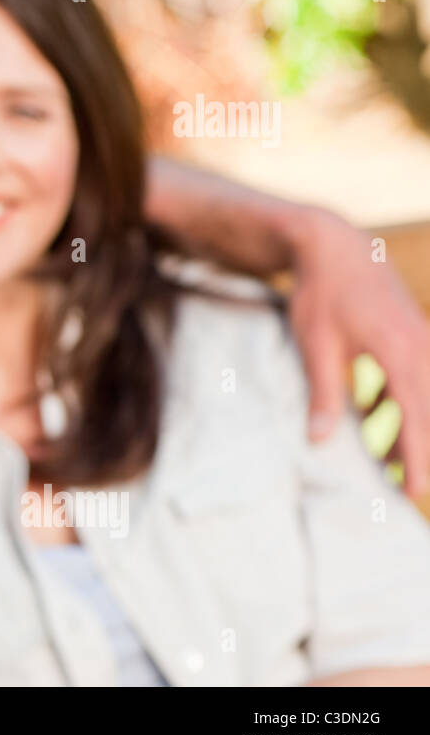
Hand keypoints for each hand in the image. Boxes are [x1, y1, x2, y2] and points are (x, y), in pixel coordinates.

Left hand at [288, 208, 429, 496]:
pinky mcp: (414, 334)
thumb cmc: (321, 292)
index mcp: (400, 352)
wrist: (334, 244)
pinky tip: (379, 419)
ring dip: (413, 429)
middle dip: (422, 451)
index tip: (414, 490)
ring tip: (391, 465)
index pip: (416, 416)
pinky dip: (404, 403)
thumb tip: (318, 441)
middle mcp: (422, 347)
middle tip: (410, 489)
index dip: (416, 456)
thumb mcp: (315, 345)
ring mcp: (423, 339)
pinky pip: (418, 379)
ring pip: (426, 396)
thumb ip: (322, 394)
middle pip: (429, 410)